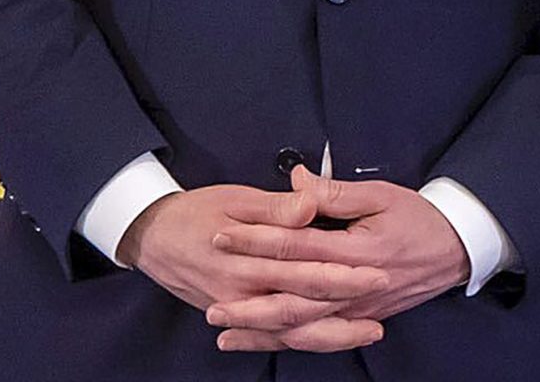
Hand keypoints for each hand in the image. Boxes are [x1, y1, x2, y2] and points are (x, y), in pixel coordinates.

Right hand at [114, 184, 388, 351]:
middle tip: (387, 301)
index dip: (344, 274)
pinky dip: (302, 340)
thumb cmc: (196, 212)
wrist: (151, 237)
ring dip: (332, 333)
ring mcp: (237, 309)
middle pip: (303, 306)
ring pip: (291, 330)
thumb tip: (309, 204)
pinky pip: (273, 336)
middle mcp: (242, 292)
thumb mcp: (236, 199)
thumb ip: (278, 207)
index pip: (305, 270)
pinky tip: (331, 340)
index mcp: (247, 260)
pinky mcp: (236, 315)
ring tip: (371, 331)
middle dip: (347, 305)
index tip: (379, 271)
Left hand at [205, 167, 469, 351]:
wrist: (457, 250)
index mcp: (359, 250)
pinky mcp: (358, 320)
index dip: (256, 241)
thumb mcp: (382, 195)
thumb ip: (335, 192)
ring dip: (258, 326)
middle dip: (247, 296)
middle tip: (209, 297)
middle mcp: (355, 287)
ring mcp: (357, 309)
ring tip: (221, 325)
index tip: (221, 235)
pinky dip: (283, 340)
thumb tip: (296, 182)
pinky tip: (256, 340)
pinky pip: (316, 337)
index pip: (297, 247)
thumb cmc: (419, 218)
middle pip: (292, 296)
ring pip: (301, 325)